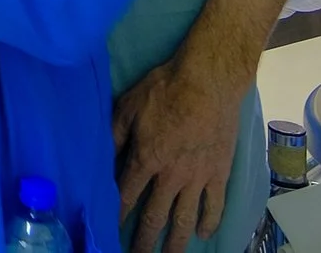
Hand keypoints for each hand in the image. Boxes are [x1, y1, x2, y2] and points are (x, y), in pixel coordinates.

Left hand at [116, 56, 244, 252]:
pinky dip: (210, 222)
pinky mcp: (219, 173)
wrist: (209, 83)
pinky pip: (215, 205)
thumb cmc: (164, 90)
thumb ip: (114, 135)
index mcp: (145, 159)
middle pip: (155, 216)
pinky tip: (205, 234)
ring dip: (177, 241)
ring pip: (185, 218)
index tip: (111, 232)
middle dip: (145, 241)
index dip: (118, 217)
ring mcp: (198, 177)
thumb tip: (100, 155)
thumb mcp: (127, 107)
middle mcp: (171, 175)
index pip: (127, 197)